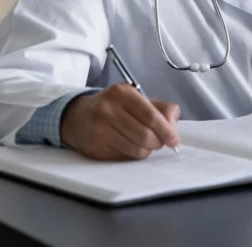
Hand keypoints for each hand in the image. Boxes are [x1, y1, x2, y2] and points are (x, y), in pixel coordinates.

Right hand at [59, 84, 180, 160]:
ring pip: (135, 149)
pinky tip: (129, 147)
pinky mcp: (94, 147)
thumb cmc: (114, 107)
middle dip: (157, 143)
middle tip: (159, 143)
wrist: (77, 116)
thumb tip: (173, 125)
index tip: (174, 140)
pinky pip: (123, 157)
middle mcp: (108, 109)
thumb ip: (161, 108)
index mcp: (123, 93)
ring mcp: (99, 129)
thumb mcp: (136, 99)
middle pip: (145, 135)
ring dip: (146, 151)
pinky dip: (132, 155)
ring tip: (144, 145)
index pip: (151, 116)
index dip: (166, 131)